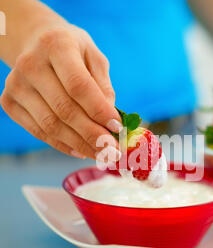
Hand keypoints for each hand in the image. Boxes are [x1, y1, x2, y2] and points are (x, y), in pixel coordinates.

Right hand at [1, 24, 121, 158]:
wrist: (36, 44)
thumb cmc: (73, 51)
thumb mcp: (94, 57)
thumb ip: (104, 86)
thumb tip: (110, 120)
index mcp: (56, 45)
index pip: (78, 86)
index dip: (99, 111)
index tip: (117, 128)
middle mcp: (31, 64)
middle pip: (65, 110)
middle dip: (92, 134)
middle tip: (112, 149)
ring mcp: (16, 85)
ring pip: (51, 126)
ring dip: (79, 144)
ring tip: (100, 153)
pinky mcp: (9, 103)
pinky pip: (39, 132)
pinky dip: (63, 145)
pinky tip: (81, 151)